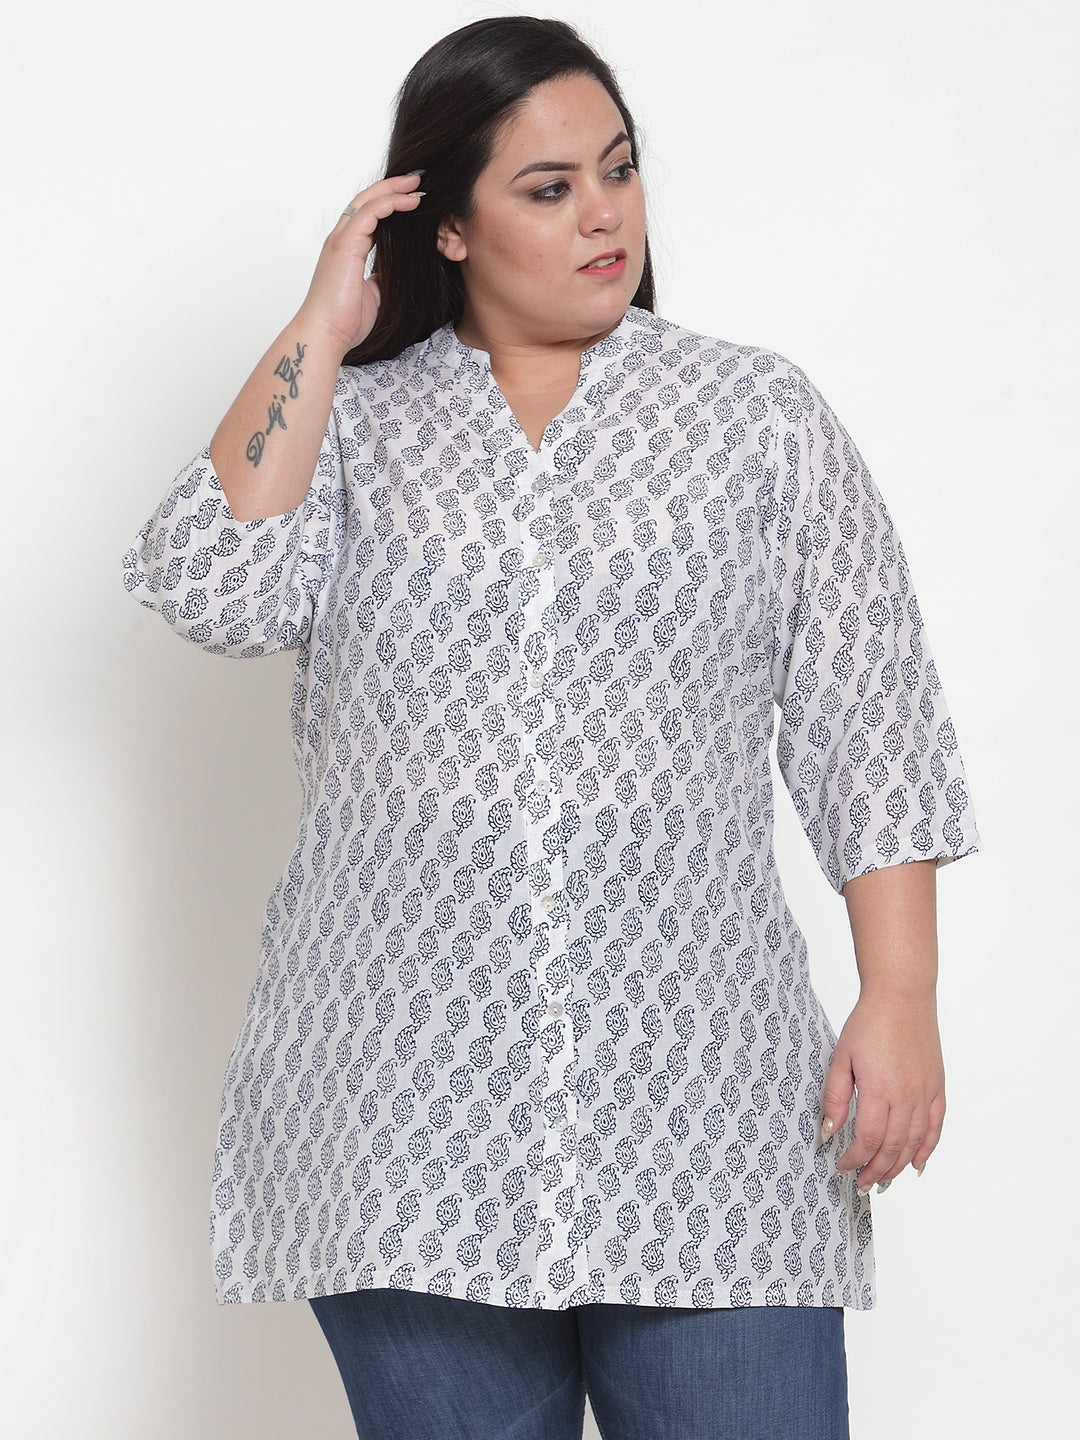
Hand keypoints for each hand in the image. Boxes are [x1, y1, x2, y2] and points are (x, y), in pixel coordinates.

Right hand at [296, 173, 424, 355]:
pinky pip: (369, 213)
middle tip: (417, 180)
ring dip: (394, 189)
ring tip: (417, 184)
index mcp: (347, 249)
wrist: (326, 334)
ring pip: (367, 200)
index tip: (412, 197)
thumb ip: (381, 276)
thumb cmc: (345, 321)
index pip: (367, 214)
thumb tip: (394, 270)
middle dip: (392, 186)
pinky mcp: (345, 245)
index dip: (388, 202)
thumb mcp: (373, 294)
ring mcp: (341, 240)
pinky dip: (390, 203)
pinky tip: (409, 201)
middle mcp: (341, 239)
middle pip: (366, 199)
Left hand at [821, 992, 945, 1192]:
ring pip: (914, 1143)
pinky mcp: (937, 1087)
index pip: (868, 1139)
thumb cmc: (869, 1024)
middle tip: (861, 1185)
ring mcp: (925, 1093)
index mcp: (880, 1090)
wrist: (901, 997)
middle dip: (875, 1171)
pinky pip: (936, 1127)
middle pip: (892, 1148)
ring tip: (883, 1181)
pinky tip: (917, 1165)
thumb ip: (835, 1098)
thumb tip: (829, 1132)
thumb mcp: (841, 1058)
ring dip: (898, 1167)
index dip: (854, 1159)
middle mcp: (907, 1097)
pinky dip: (927, 1149)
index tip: (841, 1167)